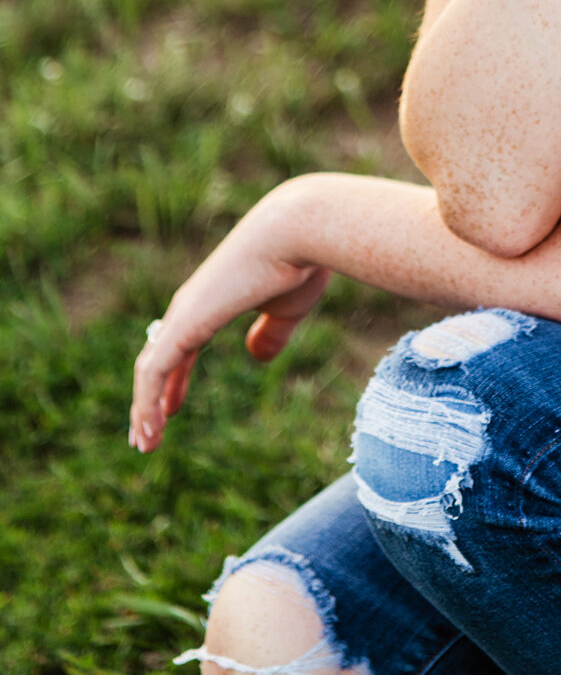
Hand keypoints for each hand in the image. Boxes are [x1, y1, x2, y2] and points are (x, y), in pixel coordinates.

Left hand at [129, 189, 329, 452]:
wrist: (299, 231)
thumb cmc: (301, 264)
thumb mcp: (286, 309)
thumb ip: (270, 333)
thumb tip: (256, 356)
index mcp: (213, 301)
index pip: (181, 348)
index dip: (174, 381)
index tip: (169, 411)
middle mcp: (191, 305)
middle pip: (158, 359)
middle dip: (150, 399)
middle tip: (147, 435)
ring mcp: (184, 313)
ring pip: (151, 369)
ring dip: (144, 409)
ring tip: (145, 443)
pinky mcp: (184, 322)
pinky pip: (154, 371)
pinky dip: (147, 402)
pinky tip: (152, 429)